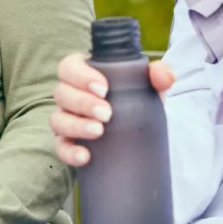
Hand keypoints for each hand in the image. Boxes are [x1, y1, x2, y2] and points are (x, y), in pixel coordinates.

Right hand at [50, 52, 175, 165]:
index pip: (70, 66)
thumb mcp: (149, 88)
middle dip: (83, 103)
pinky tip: (85, 156)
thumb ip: (159, 76)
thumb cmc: (137, 102)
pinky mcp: (68, 143)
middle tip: (107, 114)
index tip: (104, 88)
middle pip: (61, 93)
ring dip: (76, 125)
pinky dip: (69, 152)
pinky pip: (60, 147)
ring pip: (57, 119)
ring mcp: (66, 119)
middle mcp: (70, 95)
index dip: (80, 75)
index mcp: (85, 74)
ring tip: (99, 131)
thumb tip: (164, 75)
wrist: (138, 135)